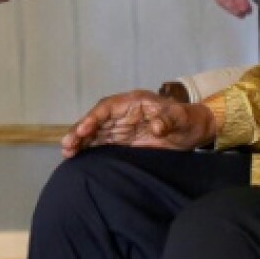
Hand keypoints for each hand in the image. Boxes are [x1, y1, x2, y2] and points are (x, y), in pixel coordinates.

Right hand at [61, 91, 219, 157]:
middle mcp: (123, 113)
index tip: (84, 129)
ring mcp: (121, 127)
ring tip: (67, 153)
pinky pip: (101, 143)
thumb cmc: (186, 118)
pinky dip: (89, 148)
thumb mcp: (180, 117)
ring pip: (95, 132)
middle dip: (81, 130)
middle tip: (68, 144)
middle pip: (97, 120)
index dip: (95, 117)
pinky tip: (76, 156)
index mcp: (133, 102)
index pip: (108, 107)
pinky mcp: (123, 141)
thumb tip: (157, 126)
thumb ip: (168, 119)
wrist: (192, 130)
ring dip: (80, 141)